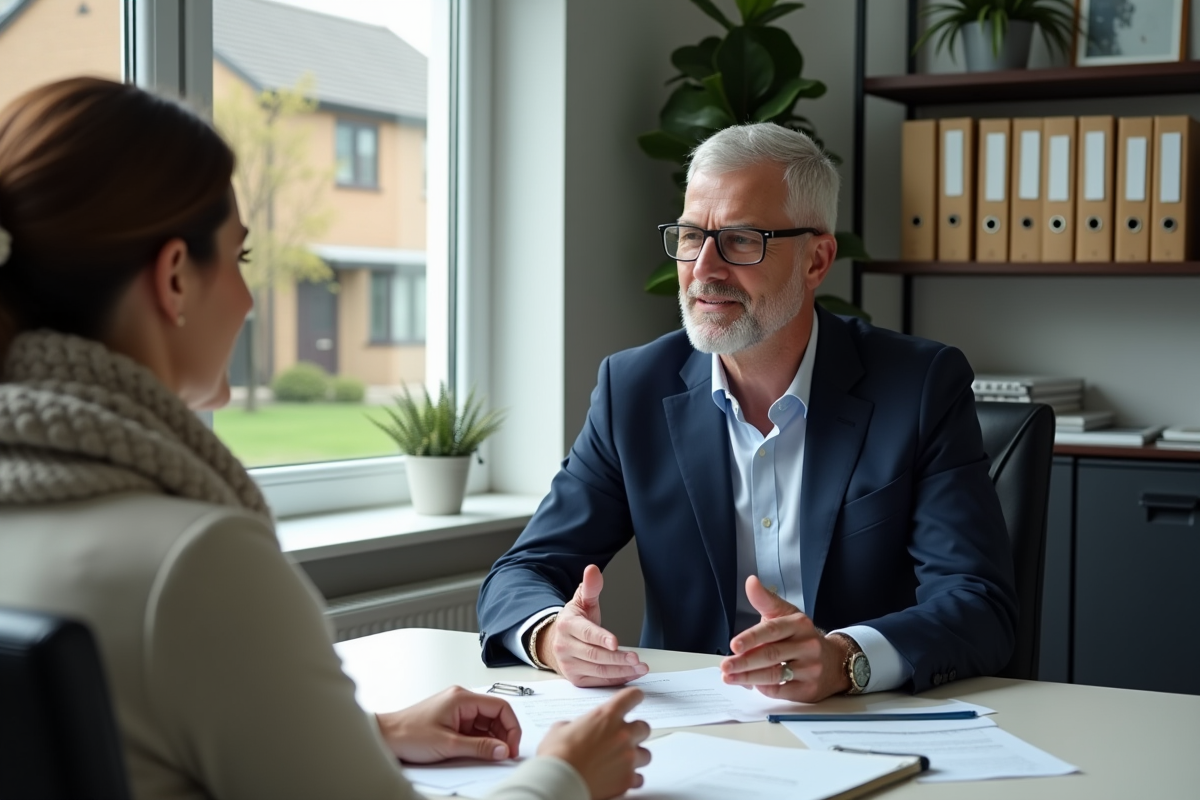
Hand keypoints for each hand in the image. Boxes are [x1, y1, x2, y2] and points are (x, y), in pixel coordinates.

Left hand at [376, 686, 520, 763]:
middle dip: (504, 735)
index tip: (512, 747)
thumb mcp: (448, 744)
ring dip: (492, 739)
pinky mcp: (452, 721)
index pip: (500, 707)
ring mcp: (456, 711)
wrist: (386, 737)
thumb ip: (479, 748)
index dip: (511, 727)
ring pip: (486, 723)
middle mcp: (461, 700)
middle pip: (495, 715)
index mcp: (462, 698)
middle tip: (505, 755)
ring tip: (494, 756)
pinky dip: (481, 741)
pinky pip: (474, 729)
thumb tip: (503, 750)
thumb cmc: (408, 734)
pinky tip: (481, 752)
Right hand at [537, 687, 651, 799]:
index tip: (634, 698)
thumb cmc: (557, 755)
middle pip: (644, 727)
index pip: (632, 696)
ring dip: (635, 756)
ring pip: (646, 754)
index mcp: (607, 716)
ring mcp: (628, 758)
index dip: (634, 697)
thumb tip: (575, 730)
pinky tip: (620, 777)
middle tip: (623, 737)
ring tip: (621, 761)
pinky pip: (639, 778)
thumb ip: (576, 726)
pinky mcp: (627, 780)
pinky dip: (631, 778)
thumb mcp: (560, 729)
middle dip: (635, 732)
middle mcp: (623, 734)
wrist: (558, 781)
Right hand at [540, 564, 647, 686]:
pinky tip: (630, 675)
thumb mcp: (581, 601)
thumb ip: (590, 587)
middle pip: (594, 655)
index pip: (586, 633)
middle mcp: (565, 647)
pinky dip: (616, 679)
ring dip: (621, 671)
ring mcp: (569, 665)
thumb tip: (593, 569)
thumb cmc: (574, 621)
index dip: (601, 638)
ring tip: (640, 667)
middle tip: (637, 660)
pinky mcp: (575, 679)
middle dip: (617, 659)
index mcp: (567, 625)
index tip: (615, 643)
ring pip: (598, 671)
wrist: (555, 642)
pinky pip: (598, 681)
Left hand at [719, 576, 850, 702]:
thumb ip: (765, 599)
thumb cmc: (800, 636)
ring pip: (774, 675)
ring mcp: (811, 668)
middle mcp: (808, 645)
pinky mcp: (809, 689)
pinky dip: (764, 688)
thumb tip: (750, 581)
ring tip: (729, 677)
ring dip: (748, 678)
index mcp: (799, 623)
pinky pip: (781, 691)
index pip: (772, 630)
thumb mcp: (785, 613)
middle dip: (744, 662)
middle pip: (771, 655)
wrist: (833, 661)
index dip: (751, 638)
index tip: (733, 645)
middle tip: (724, 666)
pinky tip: (751, 684)